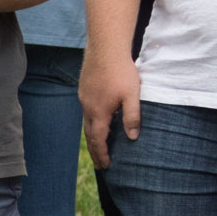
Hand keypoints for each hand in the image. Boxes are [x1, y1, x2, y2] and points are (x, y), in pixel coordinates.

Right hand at [82, 48, 142, 169]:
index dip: (102, 154)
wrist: (104, 49)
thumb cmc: (121, 72)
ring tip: (98, 147)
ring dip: (92, 138)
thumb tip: (132, 138)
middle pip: (89, 135)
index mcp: (99, 112)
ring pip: (86, 124)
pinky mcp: (84, 91)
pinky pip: (86, 113)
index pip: (98, 140)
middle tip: (100, 164)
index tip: (106, 166)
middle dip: (95, 151)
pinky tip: (98, 123)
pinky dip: (91, 124)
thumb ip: (132, 117)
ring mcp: (84, 99)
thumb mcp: (132, 96)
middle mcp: (88, 108)